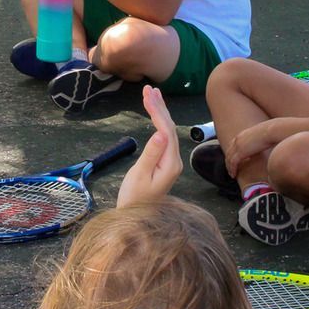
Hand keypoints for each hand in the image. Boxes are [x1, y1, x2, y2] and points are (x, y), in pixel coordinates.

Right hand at [118, 86, 183, 206]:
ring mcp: (171, 162)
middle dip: (160, 108)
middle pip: (169, 129)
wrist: (137, 219)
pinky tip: (154, 115)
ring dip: (160, 113)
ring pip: (168, 132)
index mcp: (170, 164)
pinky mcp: (166, 163)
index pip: (166, 131)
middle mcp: (174, 161)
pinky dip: (159, 124)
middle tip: (148, 89)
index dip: (157, 112)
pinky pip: (164, 138)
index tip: (147, 96)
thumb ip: (150, 154)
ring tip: (151, 95)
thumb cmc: (134, 199)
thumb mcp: (139, 176)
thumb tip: (160, 133)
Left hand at [224, 120, 278, 176]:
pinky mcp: (241, 153)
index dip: (231, 153)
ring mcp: (238, 146)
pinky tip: (234, 175)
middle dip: (228, 162)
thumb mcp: (262, 136)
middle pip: (229, 152)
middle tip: (230, 169)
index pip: (232, 145)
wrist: (271, 131)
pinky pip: (233, 163)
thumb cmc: (272, 132)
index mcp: (242, 135)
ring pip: (229, 159)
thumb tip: (264, 144)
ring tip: (232, 174)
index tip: (232, 160)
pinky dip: (232, 169)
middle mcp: (238, 140)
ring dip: (229, 167)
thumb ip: (259, 140)